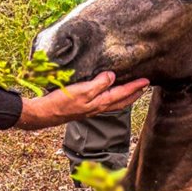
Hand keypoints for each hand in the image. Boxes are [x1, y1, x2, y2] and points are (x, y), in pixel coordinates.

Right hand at [14, 72, 148, 129]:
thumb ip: (98, 84)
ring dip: (124, 96)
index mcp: (99, 103)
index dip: (135, 87)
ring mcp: (90, 108)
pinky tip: (107, 94)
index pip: (122, 94)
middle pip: (121, 101)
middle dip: (134, 94)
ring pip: (113, 102)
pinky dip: (111, 97)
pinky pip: (103, 102)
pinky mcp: (82, 107)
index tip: (147, 81)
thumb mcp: (82, 90)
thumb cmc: (62, 102)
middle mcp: (97, 107)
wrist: (44, 114)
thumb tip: (113, 77)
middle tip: (145, 87)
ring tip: (132, 91)